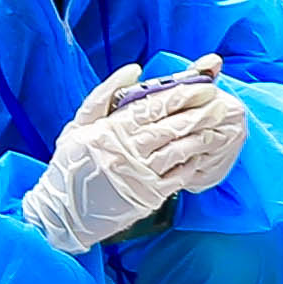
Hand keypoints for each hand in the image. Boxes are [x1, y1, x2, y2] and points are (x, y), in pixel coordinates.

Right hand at [21, 64, 241, 254]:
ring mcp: (139, 175)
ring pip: (178, 149)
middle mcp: (126, 152)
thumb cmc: (70, 165)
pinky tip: (202, 152)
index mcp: (109, 131)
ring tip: (219, 124)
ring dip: (201, 135)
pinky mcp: (148, 196)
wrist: (63, 214)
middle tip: (219, 100)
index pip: (152, 106)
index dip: (180, 93)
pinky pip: (178, 175)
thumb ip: (104, 95)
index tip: (202, 84)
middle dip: (198, 111)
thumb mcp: (78, 125)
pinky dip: (192, 162)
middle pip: (170, 126)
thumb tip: (134, 70)